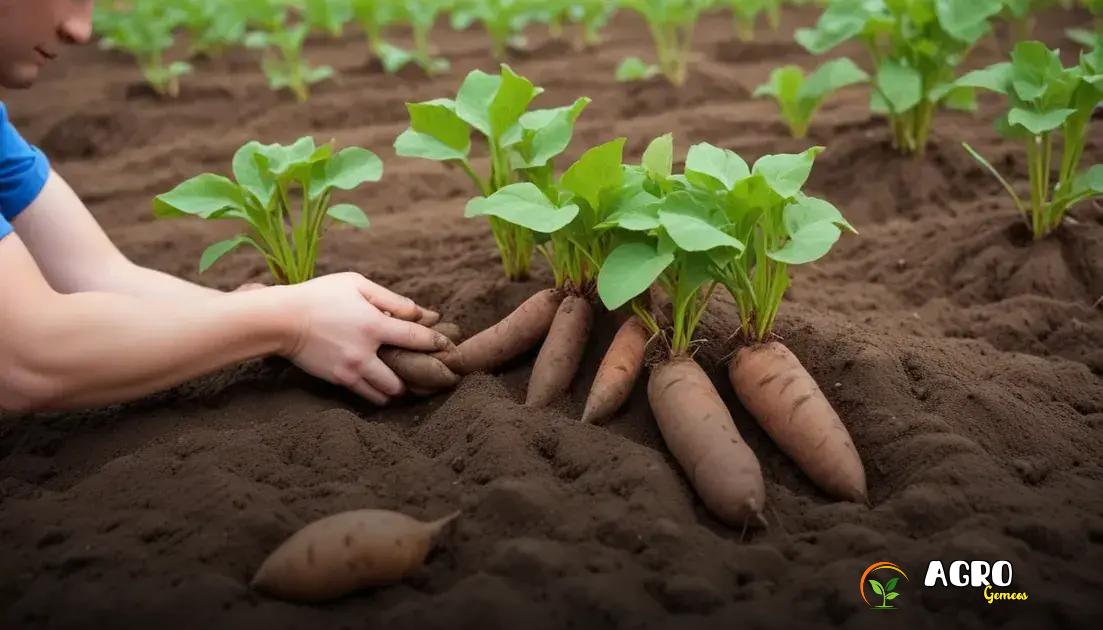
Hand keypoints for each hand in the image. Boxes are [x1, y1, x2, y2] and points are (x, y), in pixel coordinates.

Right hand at [278, 273, 452, 404]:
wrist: (281, 319)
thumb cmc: (320, 295)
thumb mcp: (357, 284)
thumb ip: (391, 299)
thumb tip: (418, 312)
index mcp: (374, 325)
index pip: (417, 338)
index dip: (436, 343)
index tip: (447, 347)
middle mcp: (366, 352)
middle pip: (405, 377)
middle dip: (417, 375)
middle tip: (423, 371)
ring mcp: (352, 370)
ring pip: (387, 393)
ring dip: (398, 389)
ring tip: (403, 381)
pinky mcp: (339, 380)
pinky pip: (367, 396)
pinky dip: (378, 394)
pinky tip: (383, 387)